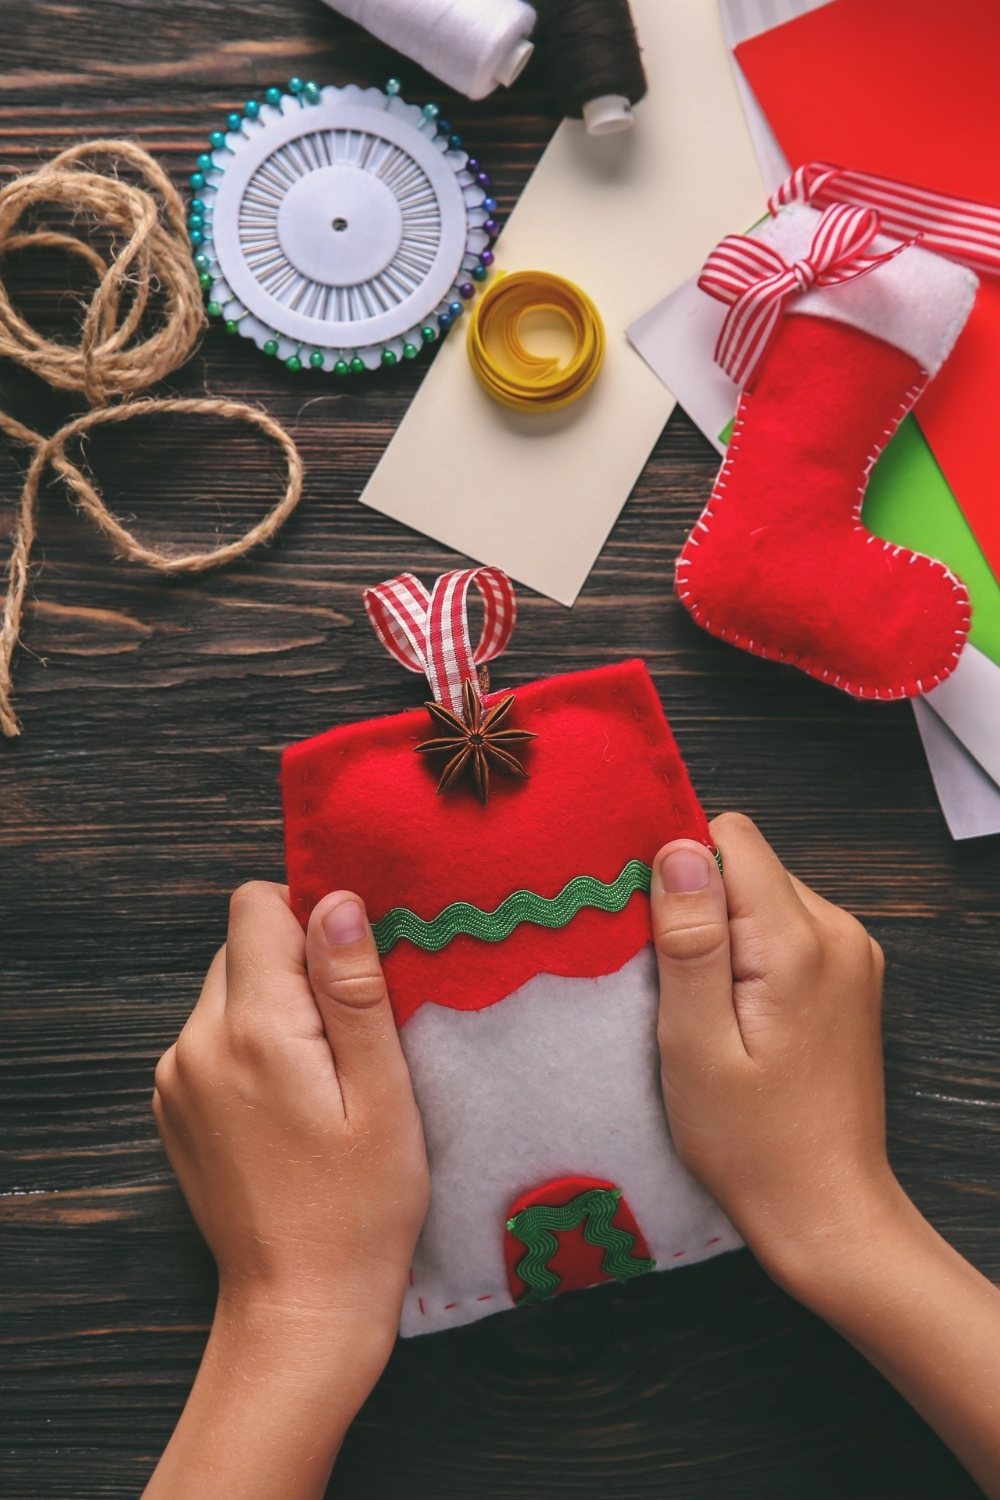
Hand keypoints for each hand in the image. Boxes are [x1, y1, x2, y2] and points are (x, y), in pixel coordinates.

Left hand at [146, 884, 428, 1499]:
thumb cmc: (361, 1208)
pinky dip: (253, 1045)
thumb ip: (353, 989)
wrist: (300, 1306)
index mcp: (254, 1030)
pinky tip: (294, 1100)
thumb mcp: (384, 1094)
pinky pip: (213, 1036)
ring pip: (227, 989)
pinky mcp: (173, 1105)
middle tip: (353, 1034)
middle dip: (298, 967)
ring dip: (276, 1006)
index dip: (313, 918)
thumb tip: (335, 900)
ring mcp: (176, 1078)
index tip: (356, 969)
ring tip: (326, 1074)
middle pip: (242, 945)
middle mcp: (197, 1043)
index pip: (259, 906)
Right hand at [650, 815, 999, 1496]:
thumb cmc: (751, 1143)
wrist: (826, 1209)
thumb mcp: (695, 1045)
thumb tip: (679, 848)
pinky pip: (784, 929)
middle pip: (746, 865)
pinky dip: (749, 955)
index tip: (649, 931)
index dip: (676, 869)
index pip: (729, 838)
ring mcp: (851, 953)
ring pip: (762, 895)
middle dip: (697, 908)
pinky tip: (732, 1013)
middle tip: (672, 986)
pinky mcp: (849, 976)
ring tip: (701, 1007)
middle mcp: (838, 932)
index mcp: (798, 941)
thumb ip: (690, 940)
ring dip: (722, 933)